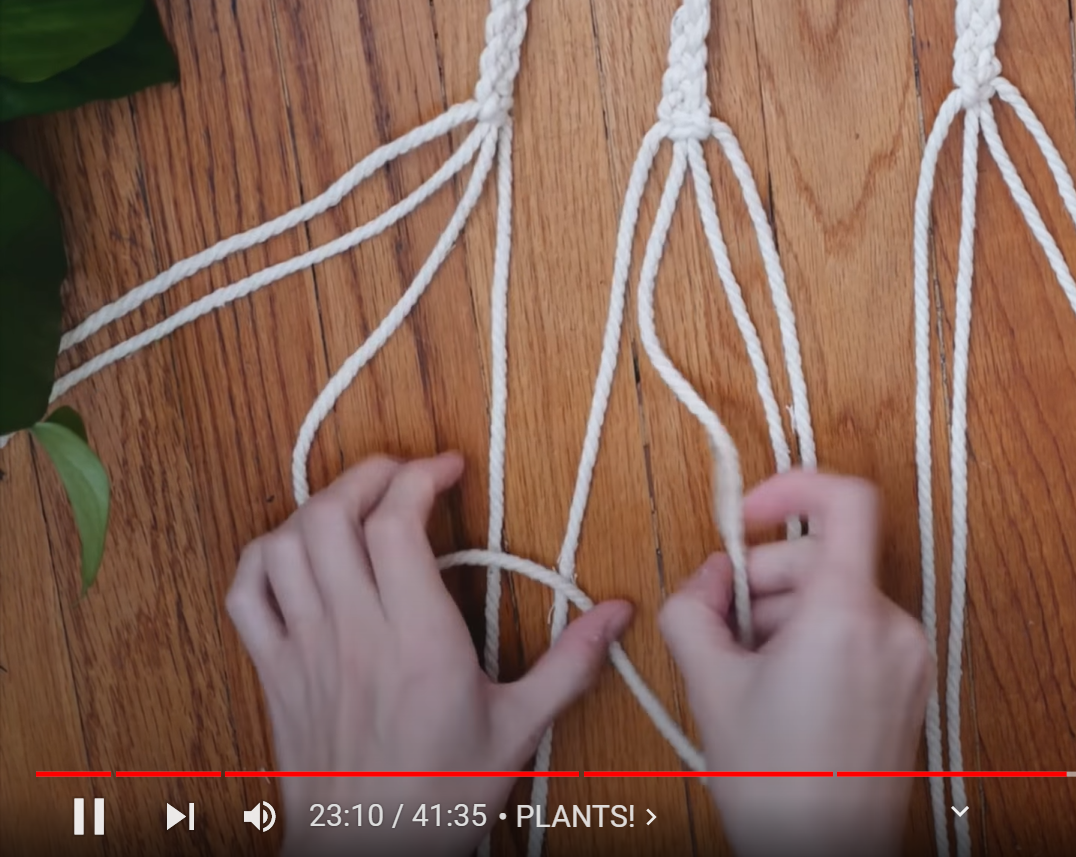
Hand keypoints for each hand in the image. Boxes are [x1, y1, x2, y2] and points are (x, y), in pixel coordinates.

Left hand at [225, 453, 632, 856]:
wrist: (369, 854)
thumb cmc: (441, 798)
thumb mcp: (519, 728)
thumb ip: (569, 663)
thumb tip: (618, 611)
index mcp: (418, 640)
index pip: (395, 525)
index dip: (419, 477)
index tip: (449, 468)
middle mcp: (353, 633)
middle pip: (333, 516)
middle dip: (369, 475)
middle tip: (405, 474)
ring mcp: (304, 650)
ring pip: (286, 545)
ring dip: (319, 508)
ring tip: (358, 505)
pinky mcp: (274, 672)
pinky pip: (246, 594)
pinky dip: (263, 556)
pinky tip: (297, 553)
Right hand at [659, 471, 931, 856]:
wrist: (826, 853)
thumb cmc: (776, 783)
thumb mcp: (709, 686)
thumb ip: (694, 608)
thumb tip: (710, 575)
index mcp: (847, 613)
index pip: (846, 499)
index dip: (793, 486)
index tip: (749, 515)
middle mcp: (892, 624)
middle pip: (826, 555)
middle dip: (767, 579)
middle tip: (724, 626)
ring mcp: (909, 654)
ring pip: (839, 595)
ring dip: (788, 614)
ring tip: (750, 672)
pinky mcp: (912, 680)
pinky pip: (860, 629)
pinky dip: (818, 639)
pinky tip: (784, 689)